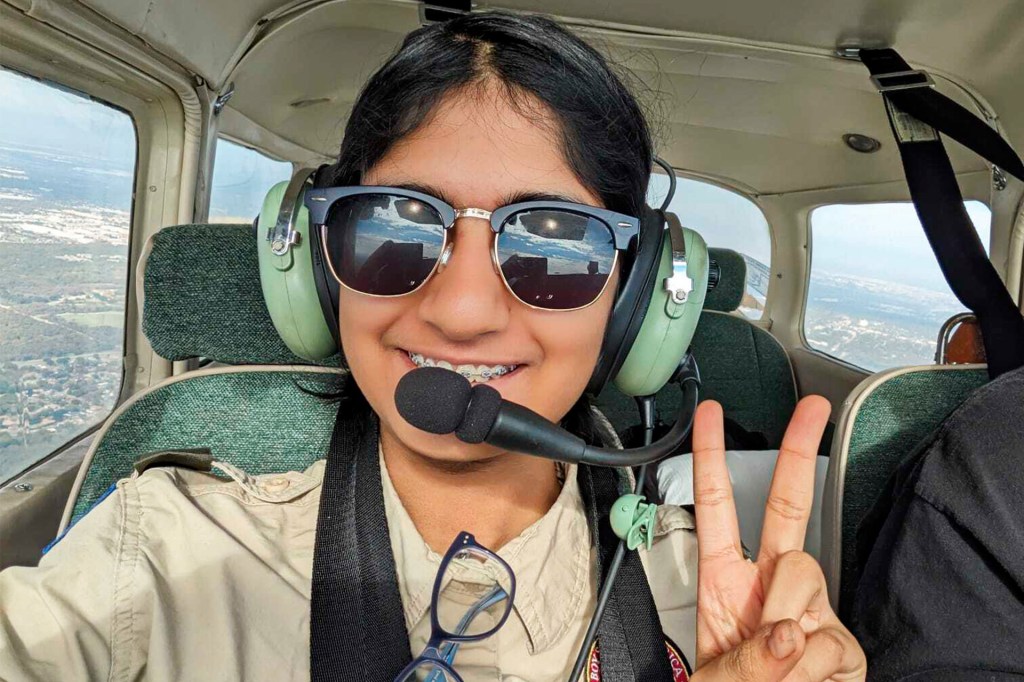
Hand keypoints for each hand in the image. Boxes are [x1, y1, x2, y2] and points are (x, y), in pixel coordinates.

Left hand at [689, 397, 865, 680]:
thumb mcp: (718, 679)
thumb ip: (747, 659)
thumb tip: (792, 631)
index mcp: (723, 581)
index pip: (716, 509)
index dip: (710, 459)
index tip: (709, 414)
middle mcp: (769, 585)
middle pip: (787, 507)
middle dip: (798, 452)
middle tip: (811, 408)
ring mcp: (810, 610)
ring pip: (806, 575)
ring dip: (785, 622)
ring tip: (777, 665)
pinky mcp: (843, 644)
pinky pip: (831, 638)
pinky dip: (814, 669)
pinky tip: (806, 680)